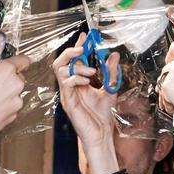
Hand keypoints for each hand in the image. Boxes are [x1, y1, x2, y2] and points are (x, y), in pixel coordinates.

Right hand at [0, 33, 29, 136]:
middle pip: (18, 78)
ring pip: (15, 93)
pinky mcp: (12, 116)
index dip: (15, 62)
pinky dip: (3, 107)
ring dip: (6, 93)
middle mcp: (16, 85)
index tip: (7, 65)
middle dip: (7, 79)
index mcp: (8, 70)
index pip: (23, 60)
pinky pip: (11, 107)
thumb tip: (0, 38)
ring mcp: (16, 102)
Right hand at [53, 35, 118, 156]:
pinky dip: (76, 78)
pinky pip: (66, 85)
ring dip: (77, 66)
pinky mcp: (68, 103)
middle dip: (71, 52)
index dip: (77, 47)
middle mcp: (70, 88)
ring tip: (92, 72)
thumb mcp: (110, 89)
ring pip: (60, 70)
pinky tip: (87, 82)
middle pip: (60, 63)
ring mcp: (67, 95)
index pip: (72, 60)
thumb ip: (110, 72)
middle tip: (83, 48)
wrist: (101, 136)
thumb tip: (113, 55)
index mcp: (77, 83)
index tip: (85, 37)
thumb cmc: (102, 117)